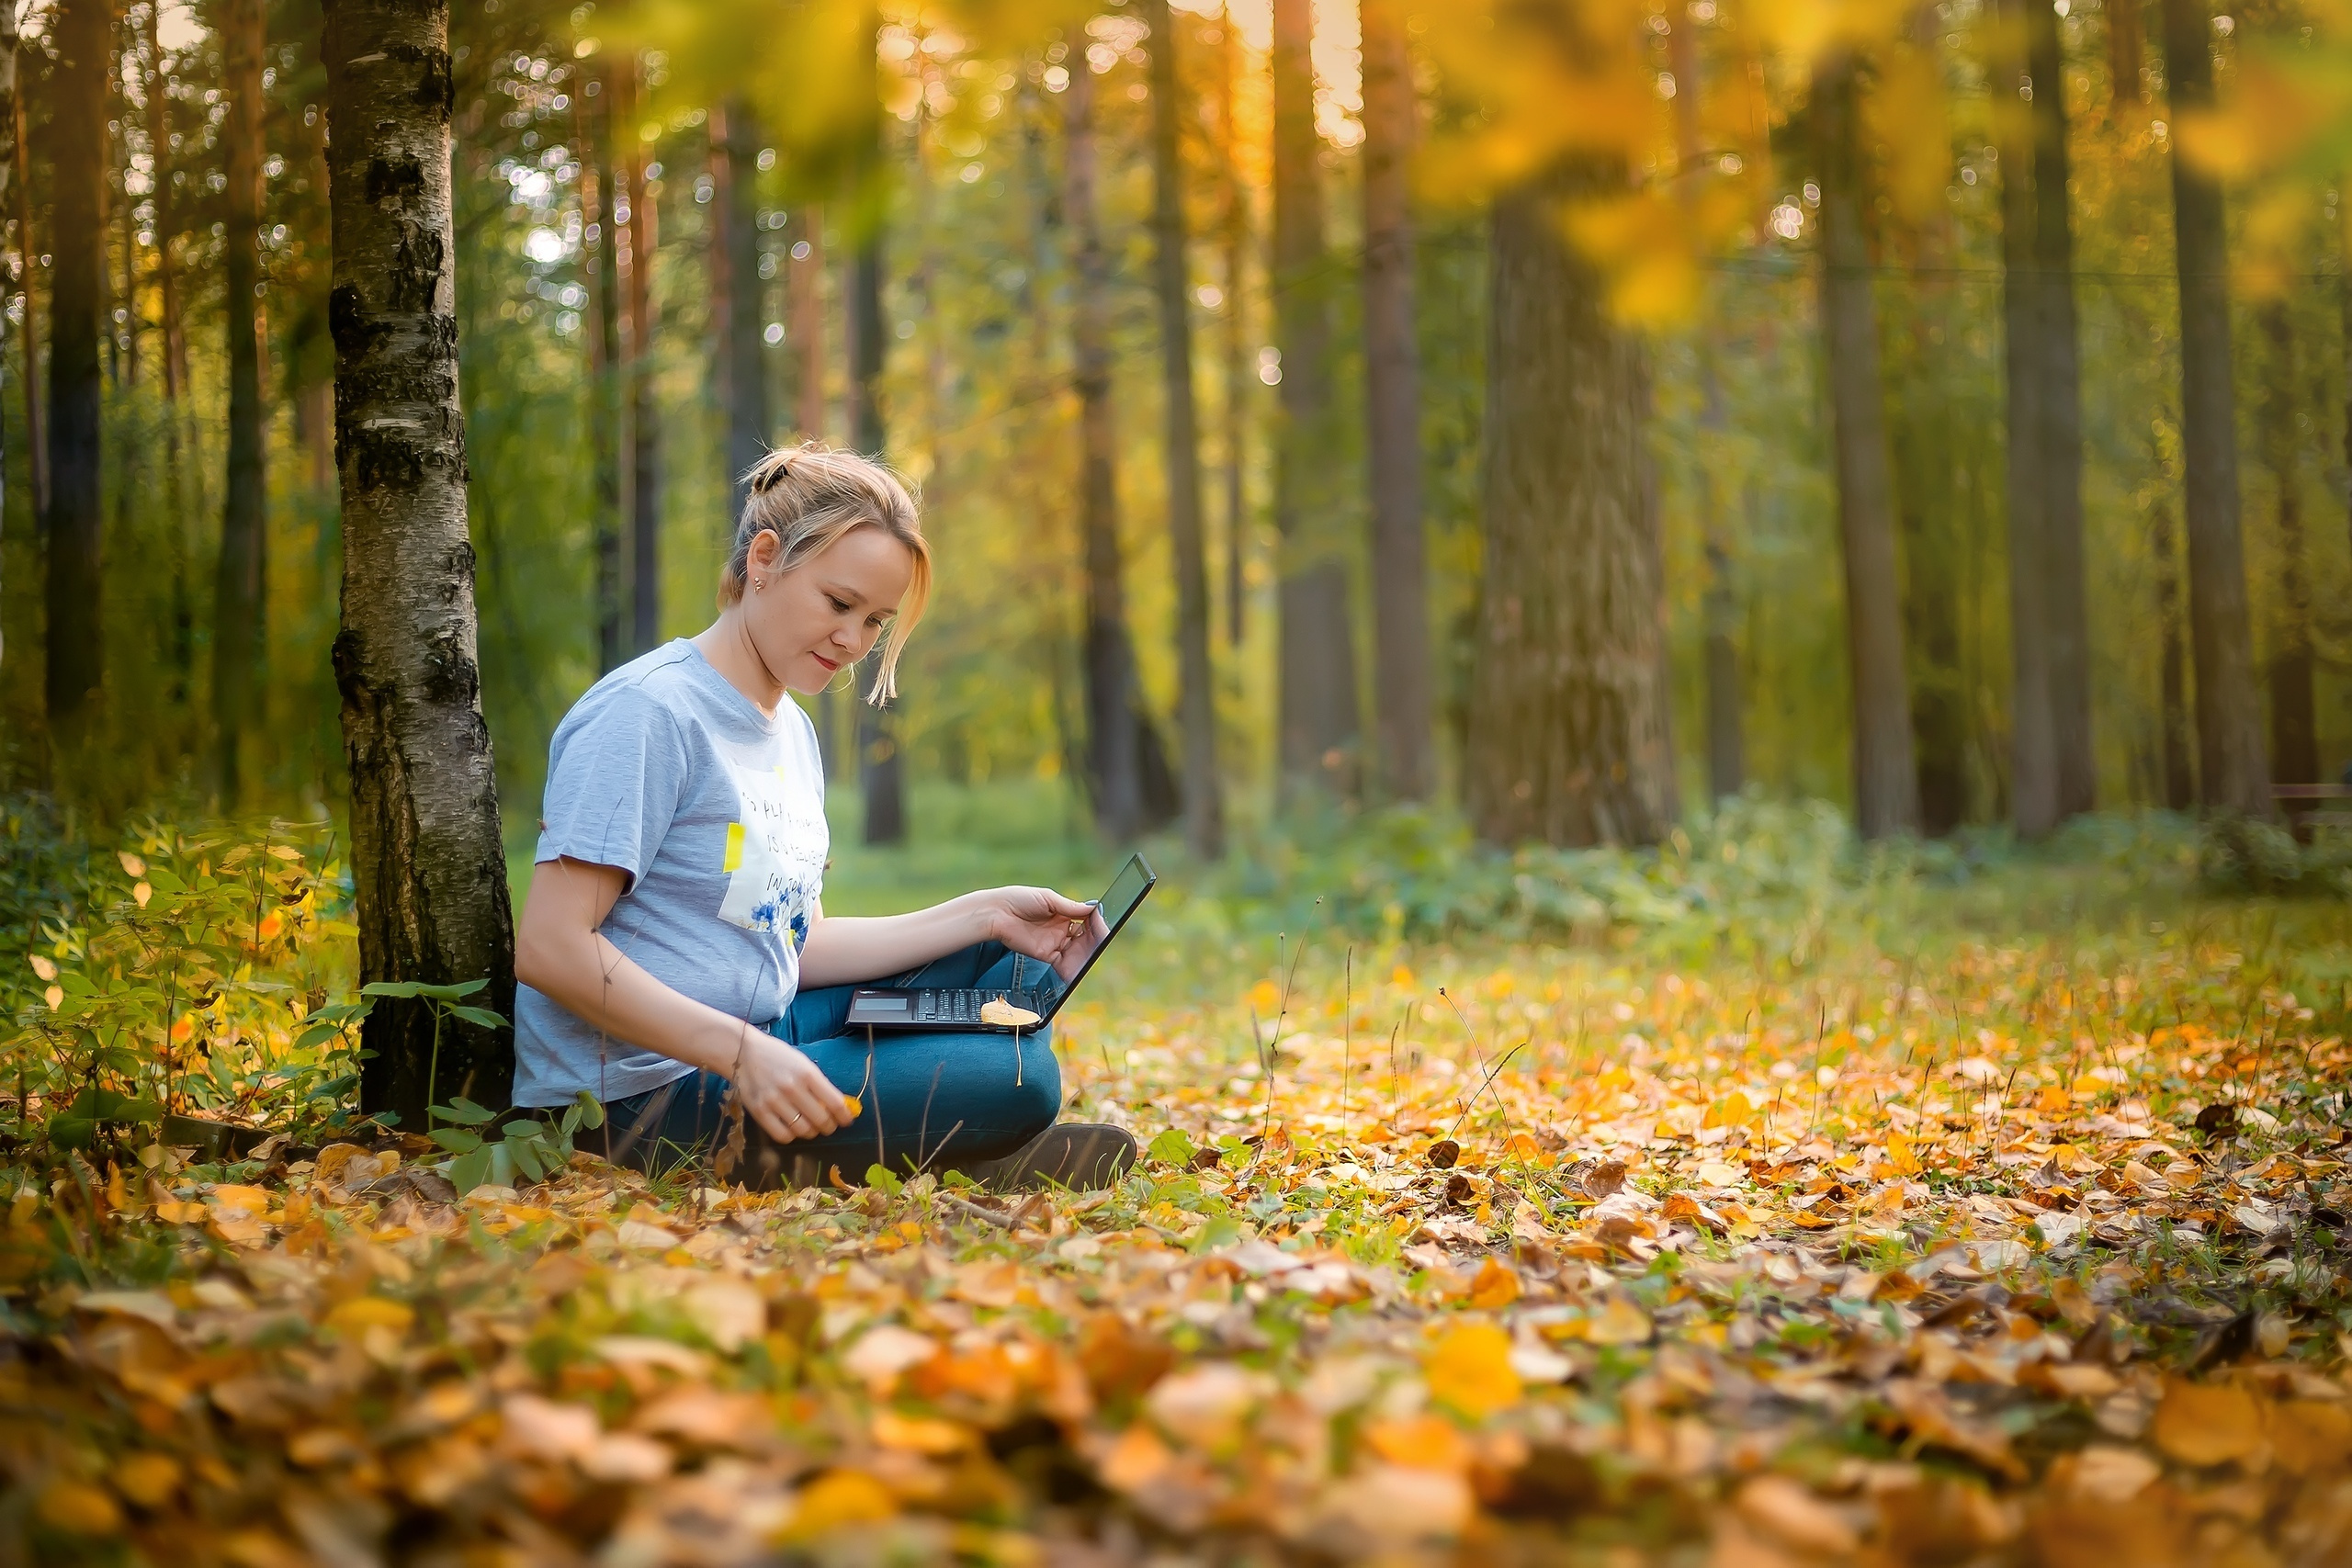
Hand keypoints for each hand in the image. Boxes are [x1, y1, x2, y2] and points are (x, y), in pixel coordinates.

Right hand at [727, 1027, 850, 1143]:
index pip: (835, 1102)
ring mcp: (774, 1101)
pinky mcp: (759, 1112)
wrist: (743, 1053)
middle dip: (829, 1126)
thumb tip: (838, 1106)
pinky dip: (792, 1136)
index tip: (847, 1120)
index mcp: (807, 1073)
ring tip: (811, 1127)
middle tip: (829, 1126)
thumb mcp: (803, 1063)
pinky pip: (782, 1135)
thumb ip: (819, 1084)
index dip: (844, 1116)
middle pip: (820, 1119)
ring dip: (811, 1132)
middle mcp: (792, 1088)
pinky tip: (792, 1128)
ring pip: (802, 1130)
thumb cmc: (778, 1057)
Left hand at [980, 884, 1107, 981]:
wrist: (997, 914)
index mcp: (1064, 913)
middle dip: (1095, 938)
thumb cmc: (1019, 899)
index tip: (1100, 920)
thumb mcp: (1048, 899)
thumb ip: (1070, 907)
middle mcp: (1062, 929)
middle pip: (1085, 937)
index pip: (1087, 919)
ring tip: (1095, 952)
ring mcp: (1055, 943)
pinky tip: (1082, 966)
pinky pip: (1064, 964)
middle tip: (1101, 938)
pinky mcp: (1046, 955)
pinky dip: (1074, 967)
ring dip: (1088, 953)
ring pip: (1078, 952)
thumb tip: (1094, 908)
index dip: (1096, 922)